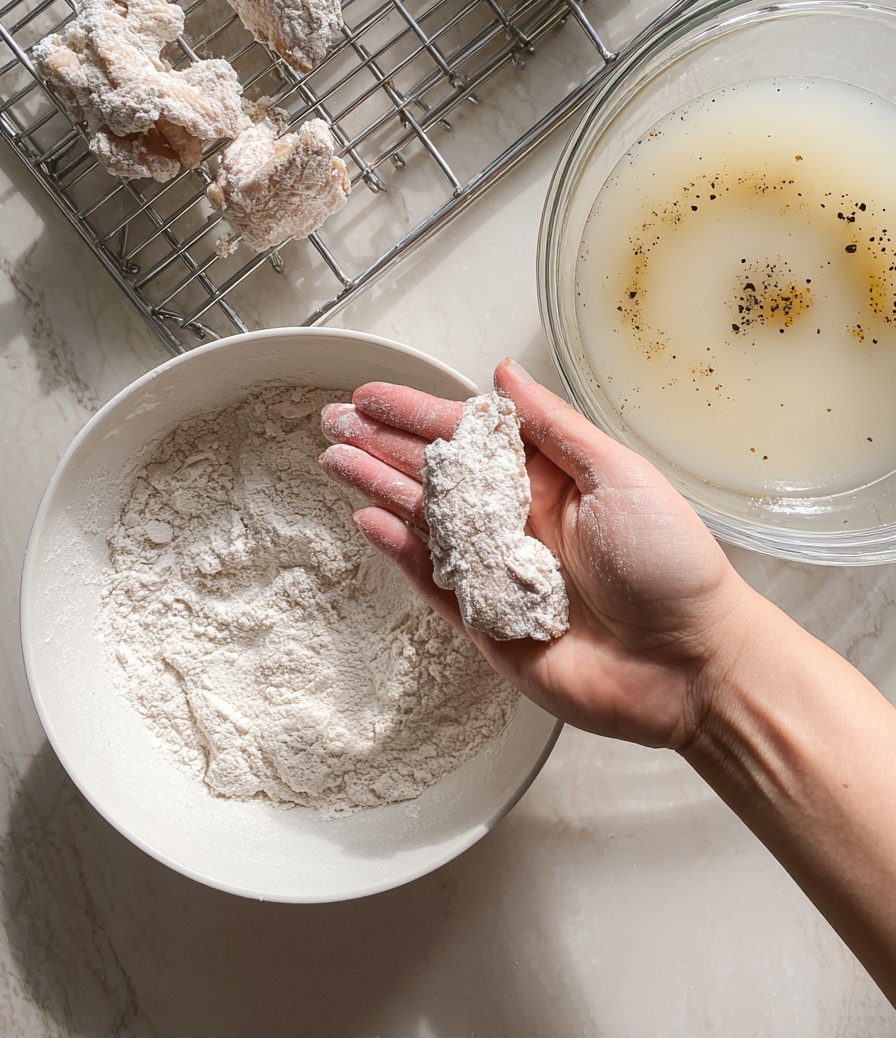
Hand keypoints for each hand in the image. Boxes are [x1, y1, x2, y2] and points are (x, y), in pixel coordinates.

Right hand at [319, 359, 759, 749]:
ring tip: (334, 462)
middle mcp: (518, 522)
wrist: (692, 664)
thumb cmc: (673, 566)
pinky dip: (401, 553)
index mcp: (549, 480)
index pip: (469, 437)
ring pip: (425, 523)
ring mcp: (499, 573)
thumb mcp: (619, 475)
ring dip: (378, 490)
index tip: (373, 395)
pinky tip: (370, 522)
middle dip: (382, 447)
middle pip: (435, 475)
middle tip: (333, 422)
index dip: (417, 413)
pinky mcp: (488, 624)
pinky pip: (433, 583)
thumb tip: (507, 373)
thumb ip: (555, 428)